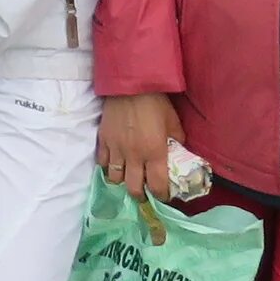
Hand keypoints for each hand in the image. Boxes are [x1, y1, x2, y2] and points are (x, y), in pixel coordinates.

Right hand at [98, 92, 180, 206]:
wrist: (130, 85)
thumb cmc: (156, 102)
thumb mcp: (173, 121)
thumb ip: (176, 140)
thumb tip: (177, 151)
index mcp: (155, 153)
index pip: (157, 186)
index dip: (161, 196)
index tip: (163, 196)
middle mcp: (134, 156)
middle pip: (133, 188)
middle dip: (140, 195)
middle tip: (144, 192)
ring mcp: (116, 149)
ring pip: (114, 178)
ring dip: (122, 181)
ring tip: (127, 176)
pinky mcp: (103, 140)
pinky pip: (102, 162)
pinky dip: (108, 166)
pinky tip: (114, 162)